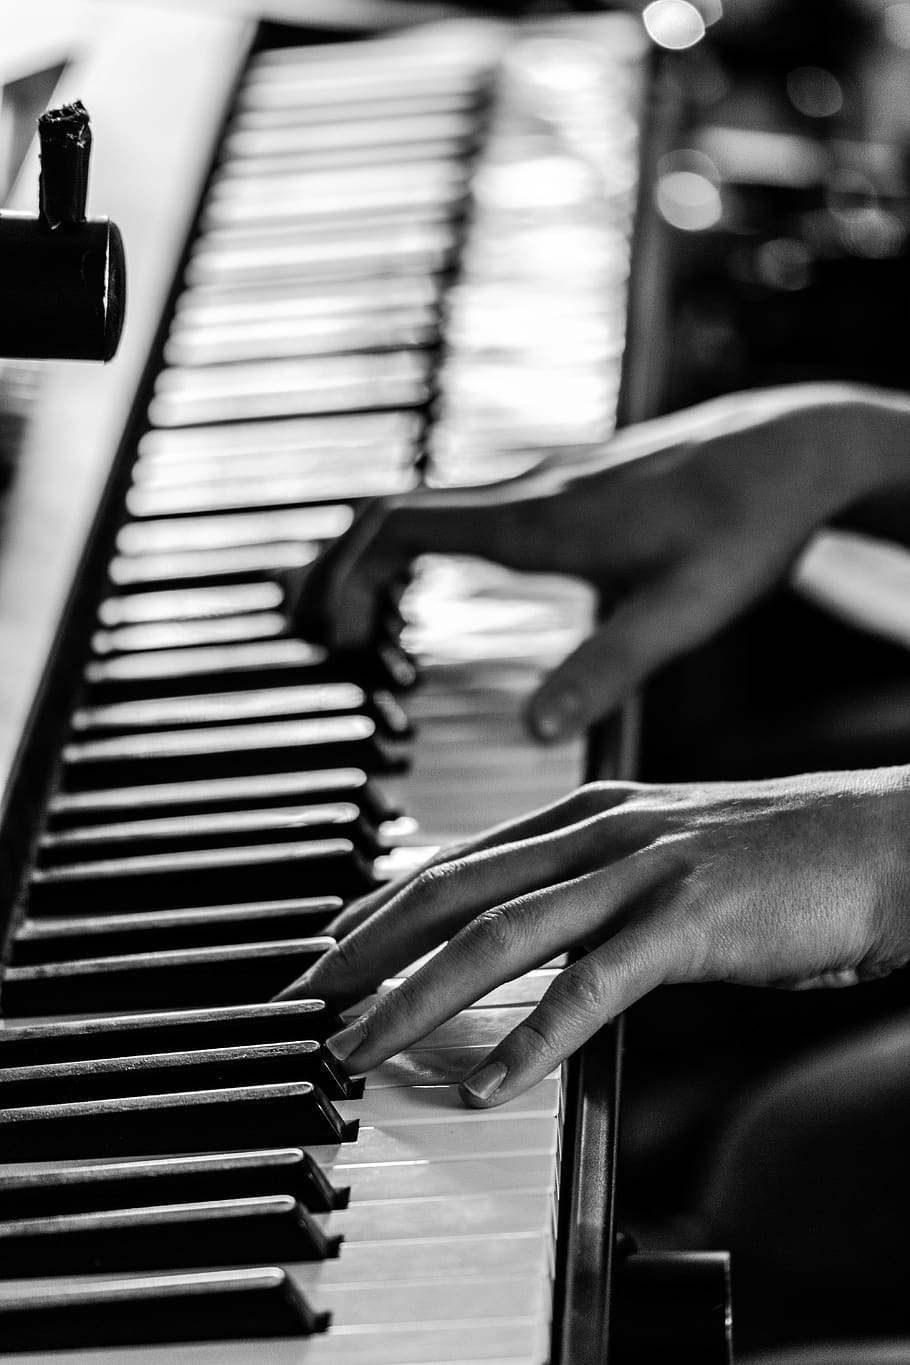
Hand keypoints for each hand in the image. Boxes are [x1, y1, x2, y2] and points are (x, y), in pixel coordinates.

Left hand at [278, 769, 909, 1105]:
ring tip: (361, 1048)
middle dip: (364, 952)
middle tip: (304, 1003)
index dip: (378, 908)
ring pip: (499, 934)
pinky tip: (487, 1084)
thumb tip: (525, 935)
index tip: (327, 952)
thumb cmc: (776, 857)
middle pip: (450, 891)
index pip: (454, 861)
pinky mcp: (690, 919)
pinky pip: (593, 987)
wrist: (883, 839)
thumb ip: (586, 884)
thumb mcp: (660, 856)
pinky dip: (532, 1039)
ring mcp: (641, 870)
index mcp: (583, 814)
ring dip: (417, 997)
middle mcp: (596, 830)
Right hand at [291, 383, 909, 740]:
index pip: (397, 525)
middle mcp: (526, 493)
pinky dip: (421, 548)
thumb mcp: (679, 614)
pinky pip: (465, 511)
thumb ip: (605, 672)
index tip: (324, 632)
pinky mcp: (570, 491)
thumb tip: (528, 732)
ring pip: (427, 509)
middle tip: (306, 633)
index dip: (341, 573)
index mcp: (534, 522)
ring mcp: (546, 485)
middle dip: (335, 569)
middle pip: (392, 514)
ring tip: (349, 620)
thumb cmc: (746, 527)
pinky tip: (433, 588)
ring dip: (374, 558)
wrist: (798, 447)